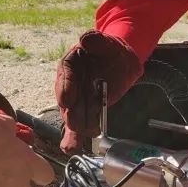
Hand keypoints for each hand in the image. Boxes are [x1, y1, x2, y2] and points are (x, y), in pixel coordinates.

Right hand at [54, 30, 142, 152]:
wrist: (121, 62)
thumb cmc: (111, 50)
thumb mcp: (107, 42)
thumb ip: (96, 40)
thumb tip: (85, 39)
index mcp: (71, 63)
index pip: (66, 74)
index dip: (66, 86)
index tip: (66, 99)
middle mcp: (70, 83)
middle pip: (68, 99)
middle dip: (71, 113)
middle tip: (73, 125)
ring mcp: (77, 98)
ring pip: (72, 114)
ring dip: (72, 130)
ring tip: (71, 145)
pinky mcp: (85, 110)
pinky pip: (80, 123)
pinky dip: (76, 136)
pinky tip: (71, 148)